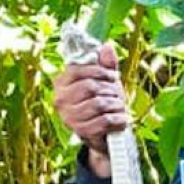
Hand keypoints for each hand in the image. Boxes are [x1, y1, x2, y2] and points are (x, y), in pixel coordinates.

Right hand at [52, 40, 128, 167]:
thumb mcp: (103, 83)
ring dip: (116, 104)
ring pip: (99, 104)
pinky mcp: (82, 132)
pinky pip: (105, 120)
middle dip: (110, 89)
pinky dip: (118, 119)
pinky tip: (123, 119)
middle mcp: (60, 100)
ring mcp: (70, 118)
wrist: (102, 137)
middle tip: (119, 94)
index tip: (113, 77)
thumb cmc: (101, 105)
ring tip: (121, 107)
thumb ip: (105, 66)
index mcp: (60, 84)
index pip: (79, 70)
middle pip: (90, 87)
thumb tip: (107, 47)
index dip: (100, 71)